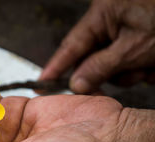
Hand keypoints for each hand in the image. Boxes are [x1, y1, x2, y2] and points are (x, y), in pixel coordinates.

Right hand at [40, 0, 154, 93]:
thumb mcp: (133, 48)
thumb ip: (101, 68)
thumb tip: (75, 84)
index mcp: (103, 14)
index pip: (71, 46)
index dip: (55, 68)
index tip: (40, 85)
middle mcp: (110, 20)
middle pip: (93, 59)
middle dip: (109, 74)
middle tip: (123, 79)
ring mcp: (124, 28)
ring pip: (113, 63)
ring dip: (130, 72)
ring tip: (149, 66)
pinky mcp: (138, 36)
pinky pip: (128, 60)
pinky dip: (141, 66)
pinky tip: (153, 65)